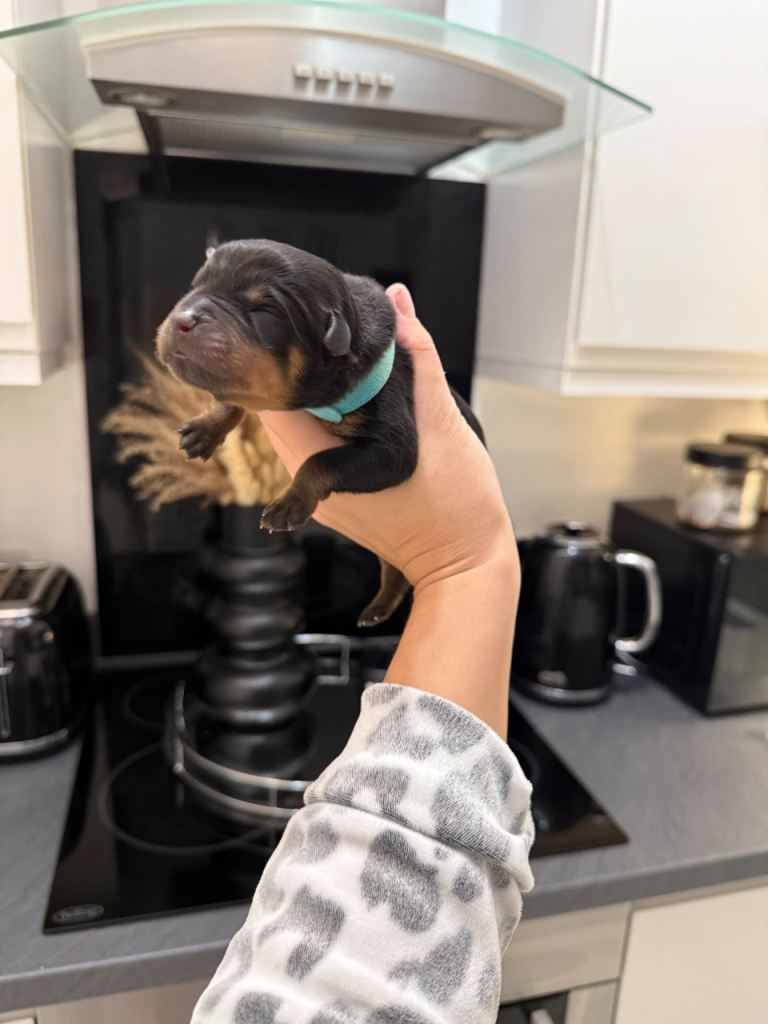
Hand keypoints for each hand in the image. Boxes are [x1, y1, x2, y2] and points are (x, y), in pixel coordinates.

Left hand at [260, 285, 517, 734]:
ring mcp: (323, 491)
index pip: (271, 394)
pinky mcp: (342, 495)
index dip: (290, 356)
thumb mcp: (440, 420)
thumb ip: (417, 356)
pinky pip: (327, 443)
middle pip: (286, 405)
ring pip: (307, 422)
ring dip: (331, 393)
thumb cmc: (457, 508)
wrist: (469, 567)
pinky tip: (374, 403)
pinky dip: (344, 416)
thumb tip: (399, 300)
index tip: (318, 331)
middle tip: (347, 341)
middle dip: (314, 370)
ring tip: (366, 369)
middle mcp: (308, 479)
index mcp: (315, 463)